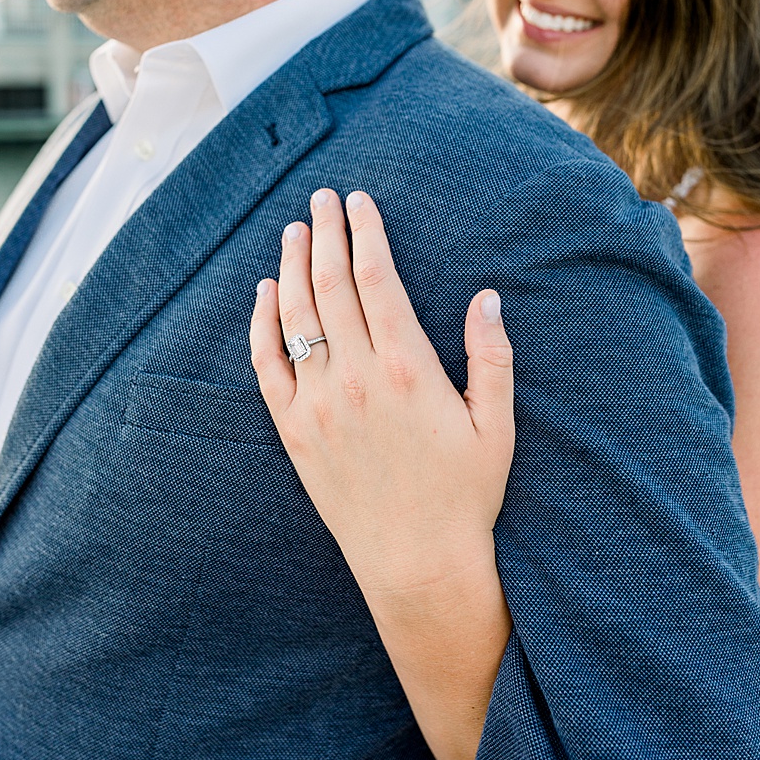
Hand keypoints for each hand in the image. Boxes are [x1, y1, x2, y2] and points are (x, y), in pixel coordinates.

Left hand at [249, 188, 514, 597]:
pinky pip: (267, 362)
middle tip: (322, 198)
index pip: (377, 279)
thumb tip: (487, 296)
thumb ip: (492, 358)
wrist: (415, 561)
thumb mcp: (497, 426)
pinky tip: (266, 291)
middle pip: (331, 285)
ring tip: (294, 230)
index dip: (365, 233)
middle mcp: (356, 378)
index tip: (360, 201)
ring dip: (293, 265)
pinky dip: (262, 321)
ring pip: (296, 315)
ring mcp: (318, 403)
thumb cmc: (465, 495)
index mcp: (409, 369)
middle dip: (325, 233)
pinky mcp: (292, 428)